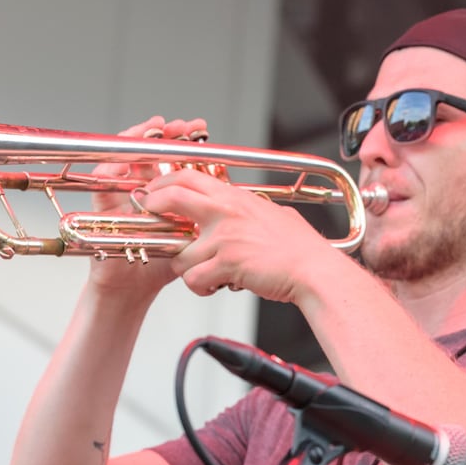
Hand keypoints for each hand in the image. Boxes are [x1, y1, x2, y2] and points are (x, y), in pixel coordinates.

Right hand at [83, 116, 206, 295]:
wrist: (137, 287)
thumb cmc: (165, 262)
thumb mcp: (194, 234)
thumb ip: (209, 215)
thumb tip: (235, 195)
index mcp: (166, 192)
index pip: (173, 156)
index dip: (185, 141)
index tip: (201, 129)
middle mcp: (142, 187)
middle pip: (150, 149)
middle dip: (165, 134)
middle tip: (180, 125)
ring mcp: (121, 194)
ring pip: (125, 157)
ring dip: (139, 140)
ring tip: (155, 129)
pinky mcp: (102, 207)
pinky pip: (103, 182)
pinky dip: (113, 167)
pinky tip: (126, 157)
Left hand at [138, 167, 339, 302]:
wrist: (313, 269)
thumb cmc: (300, 246)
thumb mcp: (275, 214)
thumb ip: (252, 209)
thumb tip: (245, 209)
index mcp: (237, 197)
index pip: (189, 176)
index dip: (164, 182)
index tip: (155, 192)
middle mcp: (226, 213)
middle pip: (171, 198)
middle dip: (153, 207)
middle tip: (152, 218)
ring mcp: (224, 238)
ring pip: (179, 253)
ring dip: (187, 268)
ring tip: (204, 273)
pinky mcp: (226, 264)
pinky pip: (193, 279)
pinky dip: (201, 288)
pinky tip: (215, 287)